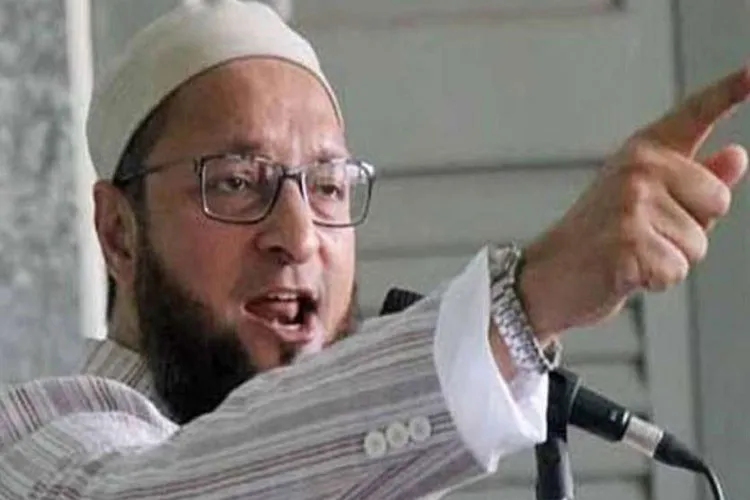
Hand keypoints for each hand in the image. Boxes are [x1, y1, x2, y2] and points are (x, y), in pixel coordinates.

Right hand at [519, 67, 749, 340]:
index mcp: (642, 152)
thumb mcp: (645, 201)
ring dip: (670, 260)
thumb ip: (694, 180)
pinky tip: (624, 272)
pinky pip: (677, 269)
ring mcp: (632, 203)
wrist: (548, 275)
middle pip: (717, 199)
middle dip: (691, 230)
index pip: (693, 114)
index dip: (728, 90)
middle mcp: (638, 168)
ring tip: (629, 253)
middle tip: (642, 235)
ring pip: (698, 242)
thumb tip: (737, 155)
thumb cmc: (596, 239)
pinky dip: (655, 281)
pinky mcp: (629, 241)